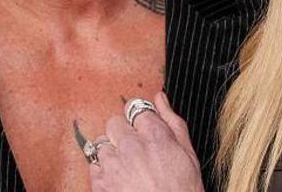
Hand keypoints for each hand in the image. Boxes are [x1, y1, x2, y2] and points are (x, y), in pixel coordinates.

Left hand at [88, 92, 203, 191]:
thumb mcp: (188, 154)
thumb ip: (172, 122)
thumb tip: (160, 98)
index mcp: (155, 136)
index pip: (136, 108)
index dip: (140, 121)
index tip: (143, 130)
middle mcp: (131, 146)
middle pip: (114, 122)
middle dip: (123, 134)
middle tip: (135, 150)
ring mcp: (113, 165)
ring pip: (100, 143)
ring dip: (111, 152)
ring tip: (126, 168)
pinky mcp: (100, 184)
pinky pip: (92, 165)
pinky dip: (102, 171)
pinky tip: (118, 180)